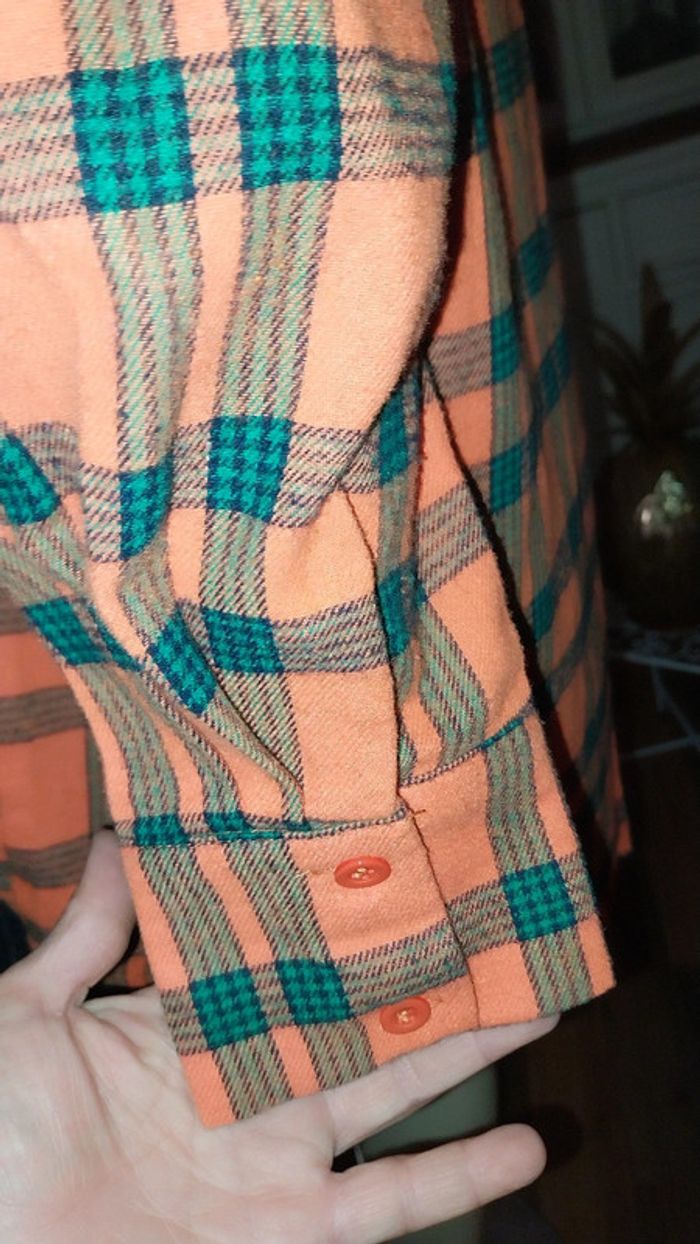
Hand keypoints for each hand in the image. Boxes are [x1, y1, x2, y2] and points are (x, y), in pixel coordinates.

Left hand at [0, 831, 555, 1243]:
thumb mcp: (22, 1017)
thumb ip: (83, 936)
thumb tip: (116, 833)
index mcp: (186, 1026)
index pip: (276, 958)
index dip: (332, 915)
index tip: (387, 862)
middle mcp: (246, 1086)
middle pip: (354, 1015)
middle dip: (423, 970)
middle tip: (491, 920)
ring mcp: (274, 1162)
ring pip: (392, 1096)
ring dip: (464, 1055)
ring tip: (539, 1006)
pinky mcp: (289, 1233)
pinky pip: (386, 1205)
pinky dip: (456, 1179)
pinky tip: (523, 1149)